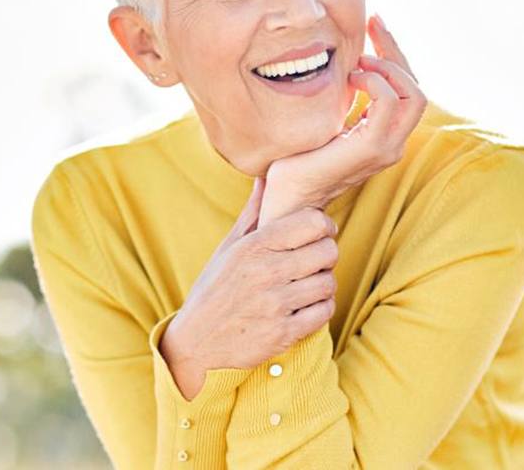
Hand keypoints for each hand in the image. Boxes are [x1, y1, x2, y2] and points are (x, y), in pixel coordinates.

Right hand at [160, 176, 339, 391]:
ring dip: (325, 283)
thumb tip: (265, 178)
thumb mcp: (228, 249)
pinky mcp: (283, 334)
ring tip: (310, 283)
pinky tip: (308, 306)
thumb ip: (253, 214)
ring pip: (328, 283)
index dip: (324, 225)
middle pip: (327, 251)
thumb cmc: (214, 291)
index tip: (321, 232)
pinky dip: (322, 308)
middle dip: (327, 254)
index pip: (312, 222)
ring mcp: (275, 304)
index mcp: (253, 246)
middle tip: (317, 260)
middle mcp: (266, 272)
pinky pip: (323, 313)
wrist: (195, 345)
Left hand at [259, 14, 426, 223]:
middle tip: (372, 23)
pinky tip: (352, 76)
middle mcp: (394, 143)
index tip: (374, 23)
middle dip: (395, 50)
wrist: (286, 197)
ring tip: (358, 60)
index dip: (394, 53)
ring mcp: (387, 148)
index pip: (406, 88)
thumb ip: (344, 100)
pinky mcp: (372, 148)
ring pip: (413, 94)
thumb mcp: (327, 120)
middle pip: (416, 87)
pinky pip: (388, 102)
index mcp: (385, 135)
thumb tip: (342, 62)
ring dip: (387, 66)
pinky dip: (374, 81)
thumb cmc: (298, 160)